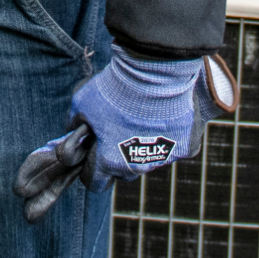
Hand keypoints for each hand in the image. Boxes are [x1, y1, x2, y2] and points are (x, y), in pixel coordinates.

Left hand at [18, 46, 239, 219]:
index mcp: (109, 163)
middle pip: (124, 174)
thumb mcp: (81, 103)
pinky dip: (169, 138)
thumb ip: (75, 122)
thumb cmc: (115, 90)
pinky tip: (164, 117)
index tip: (93, 154)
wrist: (154, 74)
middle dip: (117, 159)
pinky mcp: (185, 148)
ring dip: (143, 148)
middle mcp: (136, 168)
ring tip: (142, 121)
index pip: (95, 183)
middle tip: (117, 133)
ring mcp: (163, 159)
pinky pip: (174, 148)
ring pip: (149, 162)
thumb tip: (73, 129)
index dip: (91, 170)